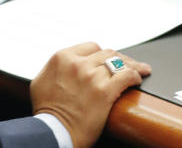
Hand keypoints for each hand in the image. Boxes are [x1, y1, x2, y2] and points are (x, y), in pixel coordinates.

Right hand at [30, 42, 150, 147]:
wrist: (54, 134)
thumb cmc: (46, 113)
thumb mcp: (41, 81)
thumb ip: (54, 68)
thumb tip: (64, 65)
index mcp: (62, 58)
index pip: (90, 47)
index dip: (102, 54)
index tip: (108, 60)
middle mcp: (77, 64)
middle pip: (107, 53)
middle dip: (120, 59)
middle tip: (129, 64)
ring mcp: (92, 76)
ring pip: (119, 62)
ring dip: (131, 66)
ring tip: (140, 69)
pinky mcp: (105, 91)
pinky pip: (127, 76)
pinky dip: (135, 75)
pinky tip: (138, 79)